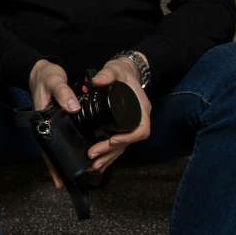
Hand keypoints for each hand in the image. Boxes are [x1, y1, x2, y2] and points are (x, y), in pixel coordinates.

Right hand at [28, 59, 76, 187]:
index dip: (52, 165)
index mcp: (43, 122)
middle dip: (62, 168)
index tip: (59, 180)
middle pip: (54, 151)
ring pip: (62, 146)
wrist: (41, 70)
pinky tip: (82, 151)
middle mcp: (48, 126)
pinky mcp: (63, 120)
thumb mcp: (54, 82)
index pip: (47, 148)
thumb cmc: (44, 77)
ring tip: (82, 172)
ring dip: (69, 158)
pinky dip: (74, 145)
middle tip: (73, 183)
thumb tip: (74, 107)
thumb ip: (63, 93)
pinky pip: (68, 136)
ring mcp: (56, 124)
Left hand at [84, 56, 151, 173]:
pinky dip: (109, 154)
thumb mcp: (115, 69)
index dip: (128, 138)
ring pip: (123, 146)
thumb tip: (97, 81)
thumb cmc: (123, 73)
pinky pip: (118, 144)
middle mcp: (138, 119)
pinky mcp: (122, 128)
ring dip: (109, 157)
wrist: (125, 72)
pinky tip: (99, 162)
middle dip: (111, 151)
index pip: (140, 129)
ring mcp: (131, 125)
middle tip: (94, 154)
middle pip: (128, 142)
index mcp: (141, 108)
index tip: (112, 140)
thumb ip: (107, 74)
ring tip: (94, 164)